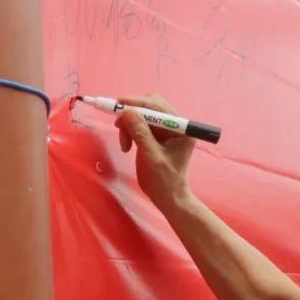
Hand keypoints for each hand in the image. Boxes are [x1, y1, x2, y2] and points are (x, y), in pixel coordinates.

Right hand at [113, 93, 194, 209]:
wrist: (167, 197)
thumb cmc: (163, 180)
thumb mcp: (151, 156)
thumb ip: (140, 132)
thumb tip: (126, 110)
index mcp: (182, 129)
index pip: (159, 106)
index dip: (138, 102)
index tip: (118, 104)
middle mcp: (176, 125)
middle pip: (150, 106)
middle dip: (132, 114)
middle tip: (118, 123)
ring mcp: (166, 130)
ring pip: (142, 115)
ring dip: (128, 125)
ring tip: (124, 144)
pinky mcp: (155, 136)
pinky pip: (138, 125)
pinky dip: (129, 131)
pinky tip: (126, 145)